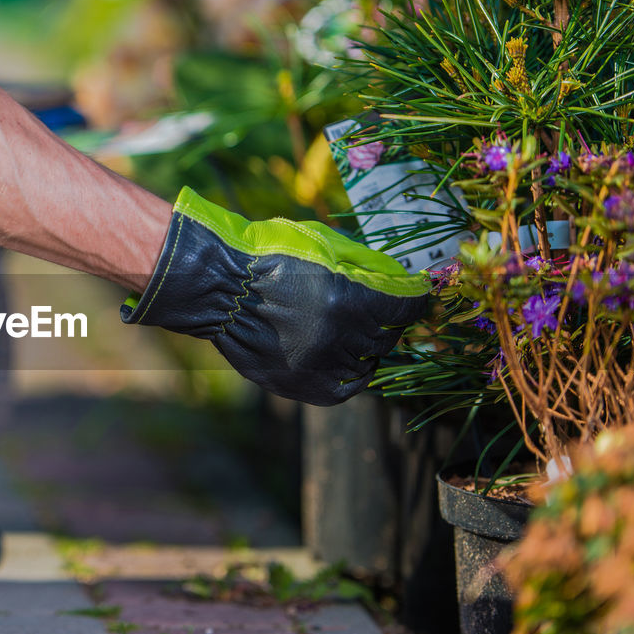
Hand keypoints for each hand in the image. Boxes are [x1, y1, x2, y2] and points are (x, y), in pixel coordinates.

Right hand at [121, 187, 430, 405]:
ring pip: (367, 366)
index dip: (416, 301)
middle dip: (388, 323)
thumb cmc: (268, 254)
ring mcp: (316, 365)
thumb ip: (364, 264)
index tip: (416, 297)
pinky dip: (350, 377)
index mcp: (348, 299)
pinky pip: (342, 390)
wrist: (216, 286)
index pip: (407, 310)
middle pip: (387, 338)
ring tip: (353, 335)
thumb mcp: (322, 243)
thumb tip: (400, 279)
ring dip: (368, 350)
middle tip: (379, 312)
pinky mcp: (298, 385)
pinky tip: (342, 360)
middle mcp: (337, 337)